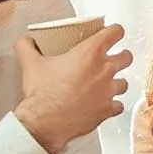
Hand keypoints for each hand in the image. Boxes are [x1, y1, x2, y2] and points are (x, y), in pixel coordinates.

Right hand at [14, 26, 132, 153]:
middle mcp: (104, 70)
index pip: (115, 33)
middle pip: (126, 57)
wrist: (45, 122)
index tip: (113, 33)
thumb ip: (27, 46)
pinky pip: (118, 106)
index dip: (115, 31)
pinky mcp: (107, 110)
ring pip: (124, 83)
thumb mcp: (30, 63)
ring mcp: (108, 91)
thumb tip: (25, 40)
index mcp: (90, 53)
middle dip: (122, 57)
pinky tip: (104, 104)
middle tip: (113, 59)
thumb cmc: (42, 92)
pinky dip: (113, 105)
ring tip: (107, 84)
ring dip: (117, 82)